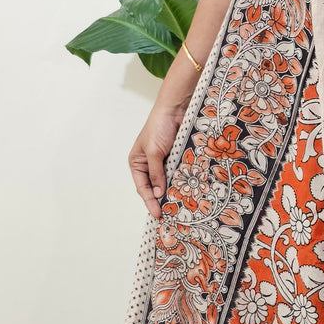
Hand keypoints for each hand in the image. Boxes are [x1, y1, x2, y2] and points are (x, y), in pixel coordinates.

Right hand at [129, 99, 188, 217]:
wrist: (176, 109)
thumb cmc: (159, 126)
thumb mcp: (154, 152)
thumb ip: (156, 173)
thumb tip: (158, 193)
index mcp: (137, 162)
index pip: (142, 187)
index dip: (149, 201)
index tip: (157, 214)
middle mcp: (149, 164)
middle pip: (154, 187)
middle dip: (161, 200)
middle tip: (169, 214)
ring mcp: (164, 162)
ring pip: (167, 182)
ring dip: (172, 192)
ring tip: (179, 207)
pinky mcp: (177, 158)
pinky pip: (178, 174)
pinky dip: (181, 182)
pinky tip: (186, 191)